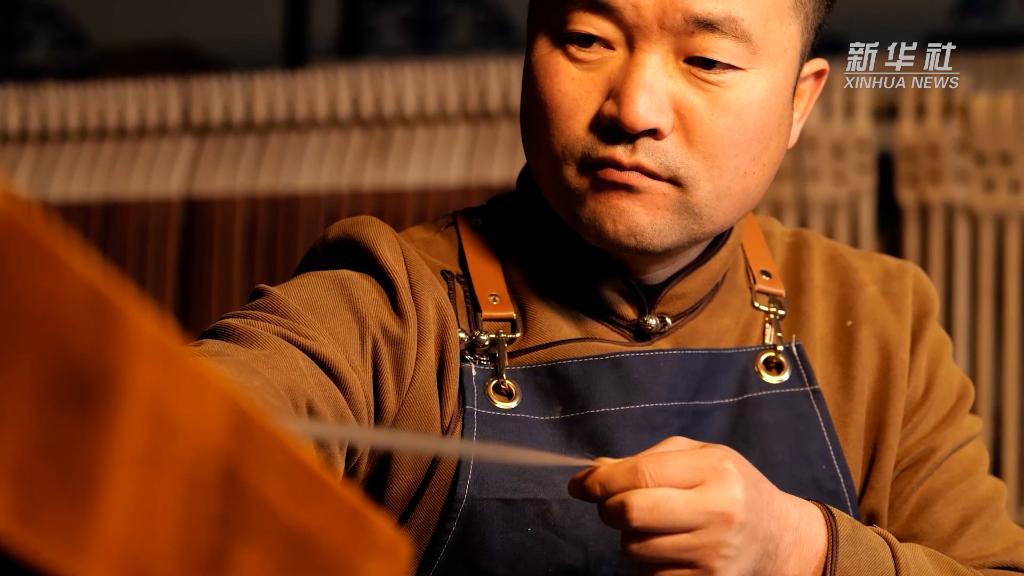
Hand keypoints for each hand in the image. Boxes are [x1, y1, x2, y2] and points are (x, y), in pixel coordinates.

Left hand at [568, 436, 826, 575]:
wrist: (779, 538)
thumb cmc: (730, 487)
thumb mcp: (700, 457)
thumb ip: (648, 459)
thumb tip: (593, 471)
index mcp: (715, 472)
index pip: (641, 474)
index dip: (600, 480)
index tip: (580, 485)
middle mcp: (717, 513)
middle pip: (632, 513)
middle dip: (608, 508)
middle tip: (611, 505)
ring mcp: (713, 555)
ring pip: (634, 549)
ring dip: (629, 537)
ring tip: (655, 526)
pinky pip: (650, 575)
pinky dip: (647, 562)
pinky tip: (669, 549)